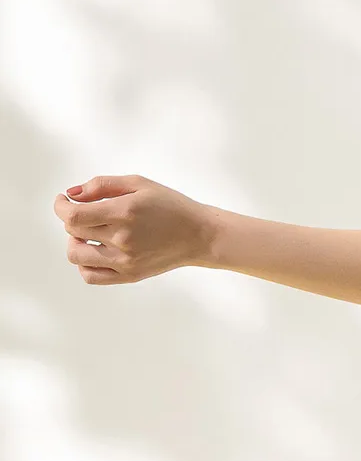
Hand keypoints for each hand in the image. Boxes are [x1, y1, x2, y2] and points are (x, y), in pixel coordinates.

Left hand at [53, 175, 218, 284]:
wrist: (199, 234)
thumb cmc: (170, 205)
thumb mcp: (140, 184)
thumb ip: (103, 185)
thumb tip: (72, 194)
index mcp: (125, 212)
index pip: (73, 216)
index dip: (60, 207)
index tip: (63, 200)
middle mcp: (123, 239)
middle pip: (73, 232)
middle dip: (72, 219)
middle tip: (87, 213)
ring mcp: (125, 261)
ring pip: (76, 256)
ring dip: (75, 242)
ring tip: (90, 234)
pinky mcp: (129, 276)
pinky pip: (90, 276)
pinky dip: (84, 263)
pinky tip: (96, 251)